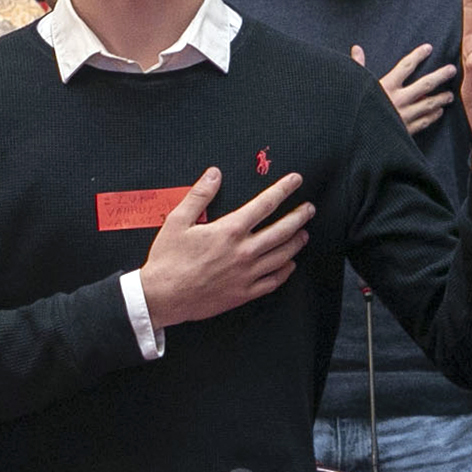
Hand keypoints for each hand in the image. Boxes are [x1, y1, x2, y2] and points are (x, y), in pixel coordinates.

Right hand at [136, 165, 314, 327]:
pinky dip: (285, 271)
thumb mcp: (177, 220)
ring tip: (304, 233)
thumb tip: (214, 174)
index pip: (265, 204)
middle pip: (282, 230)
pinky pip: (273, 281)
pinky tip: (290, 264)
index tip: (295, 181)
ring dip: (297, 242)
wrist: (162, 297)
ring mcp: (246, 274)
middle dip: (299, 216)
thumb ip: (199, 195)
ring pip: (283, 256)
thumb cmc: (167, 260)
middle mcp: (243, 252)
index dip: (284, 189)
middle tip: (309, 208)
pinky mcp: (244, 293)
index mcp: (229, 231)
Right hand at [357, 41, 456, 134]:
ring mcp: (404, 115)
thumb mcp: (356, 85)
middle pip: (425, 85)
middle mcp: (398, 99)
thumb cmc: (355, 109)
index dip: (418, 55)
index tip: (429, 48)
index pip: (406, 66)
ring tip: (450, 95)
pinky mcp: (405, 131)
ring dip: (441, 99)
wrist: (358, 140)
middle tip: (452, 70)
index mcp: (386, 86)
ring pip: (428, 105)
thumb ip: (358, 66)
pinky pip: (423, 122)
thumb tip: (356, 48)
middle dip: (440, 76)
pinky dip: (432, 116)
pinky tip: (439, 112)